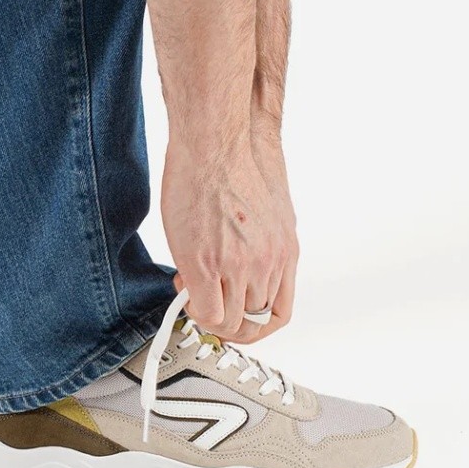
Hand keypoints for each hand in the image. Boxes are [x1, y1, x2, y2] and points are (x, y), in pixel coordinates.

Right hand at [162, 132, 297, 343]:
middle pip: (253, 322)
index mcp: (284, 252)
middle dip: (227, 320)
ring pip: (230, 323)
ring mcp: (238, 267)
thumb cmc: (234, 163)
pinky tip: (184, 287)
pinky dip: (194, 310)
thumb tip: (244, 258)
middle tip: (207, 300)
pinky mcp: (206, 265)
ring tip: (192, 289)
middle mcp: (267, 264)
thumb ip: (261, 241)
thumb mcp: (267, 209)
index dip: (254, 322)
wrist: (215, 145)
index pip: (278, 313)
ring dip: (209, 315)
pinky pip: (207, 313)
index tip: (236, 315)